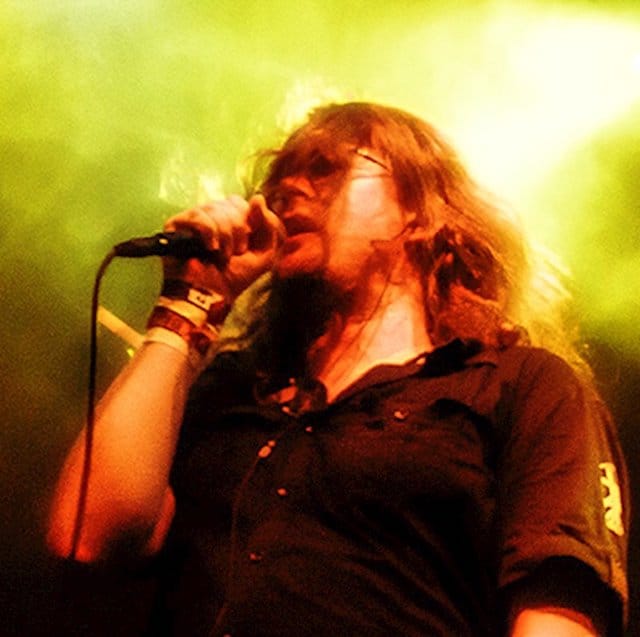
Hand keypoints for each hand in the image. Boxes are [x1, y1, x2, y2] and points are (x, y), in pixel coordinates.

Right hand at [162, 194, 283, 301]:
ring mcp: (192, 219)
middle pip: (231, 203)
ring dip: (225, 237)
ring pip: (216, 208)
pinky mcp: (176, 224)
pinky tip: (209, 248)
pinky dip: (209, 233)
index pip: (240, 202)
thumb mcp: (264, 254)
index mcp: (229, 219)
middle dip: (238, 231)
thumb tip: (258, 198)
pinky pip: (198, 216)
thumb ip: (271, 226)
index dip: (249, 220)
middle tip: (233, 253)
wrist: (209, 294)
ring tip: (220, 256)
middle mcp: (210, 215)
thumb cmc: (233, 277)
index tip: (246, 245)